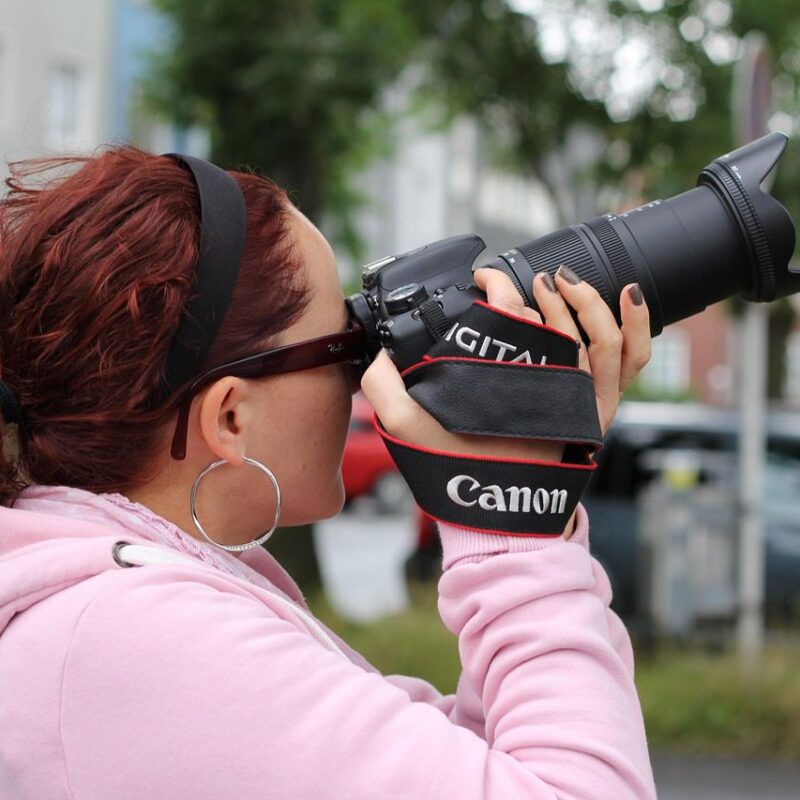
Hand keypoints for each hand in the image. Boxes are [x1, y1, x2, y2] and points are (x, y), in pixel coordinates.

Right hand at [361, 267, 650, 459]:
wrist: (498, 519)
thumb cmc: (458, 473)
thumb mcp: (407, 430)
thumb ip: (384, 388)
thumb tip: (379, 354)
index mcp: (509, 383)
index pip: (511, 314)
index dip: (496, 286)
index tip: (480, 280)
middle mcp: (552, 387)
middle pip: (555, 320)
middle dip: (531, 290)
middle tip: (509, 284)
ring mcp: (581, 399)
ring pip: (600, 335)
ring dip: (583, 300)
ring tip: (559, 281)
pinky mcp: (596, 409)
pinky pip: (631, 362)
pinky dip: (638, 325)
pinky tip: (631, 294)